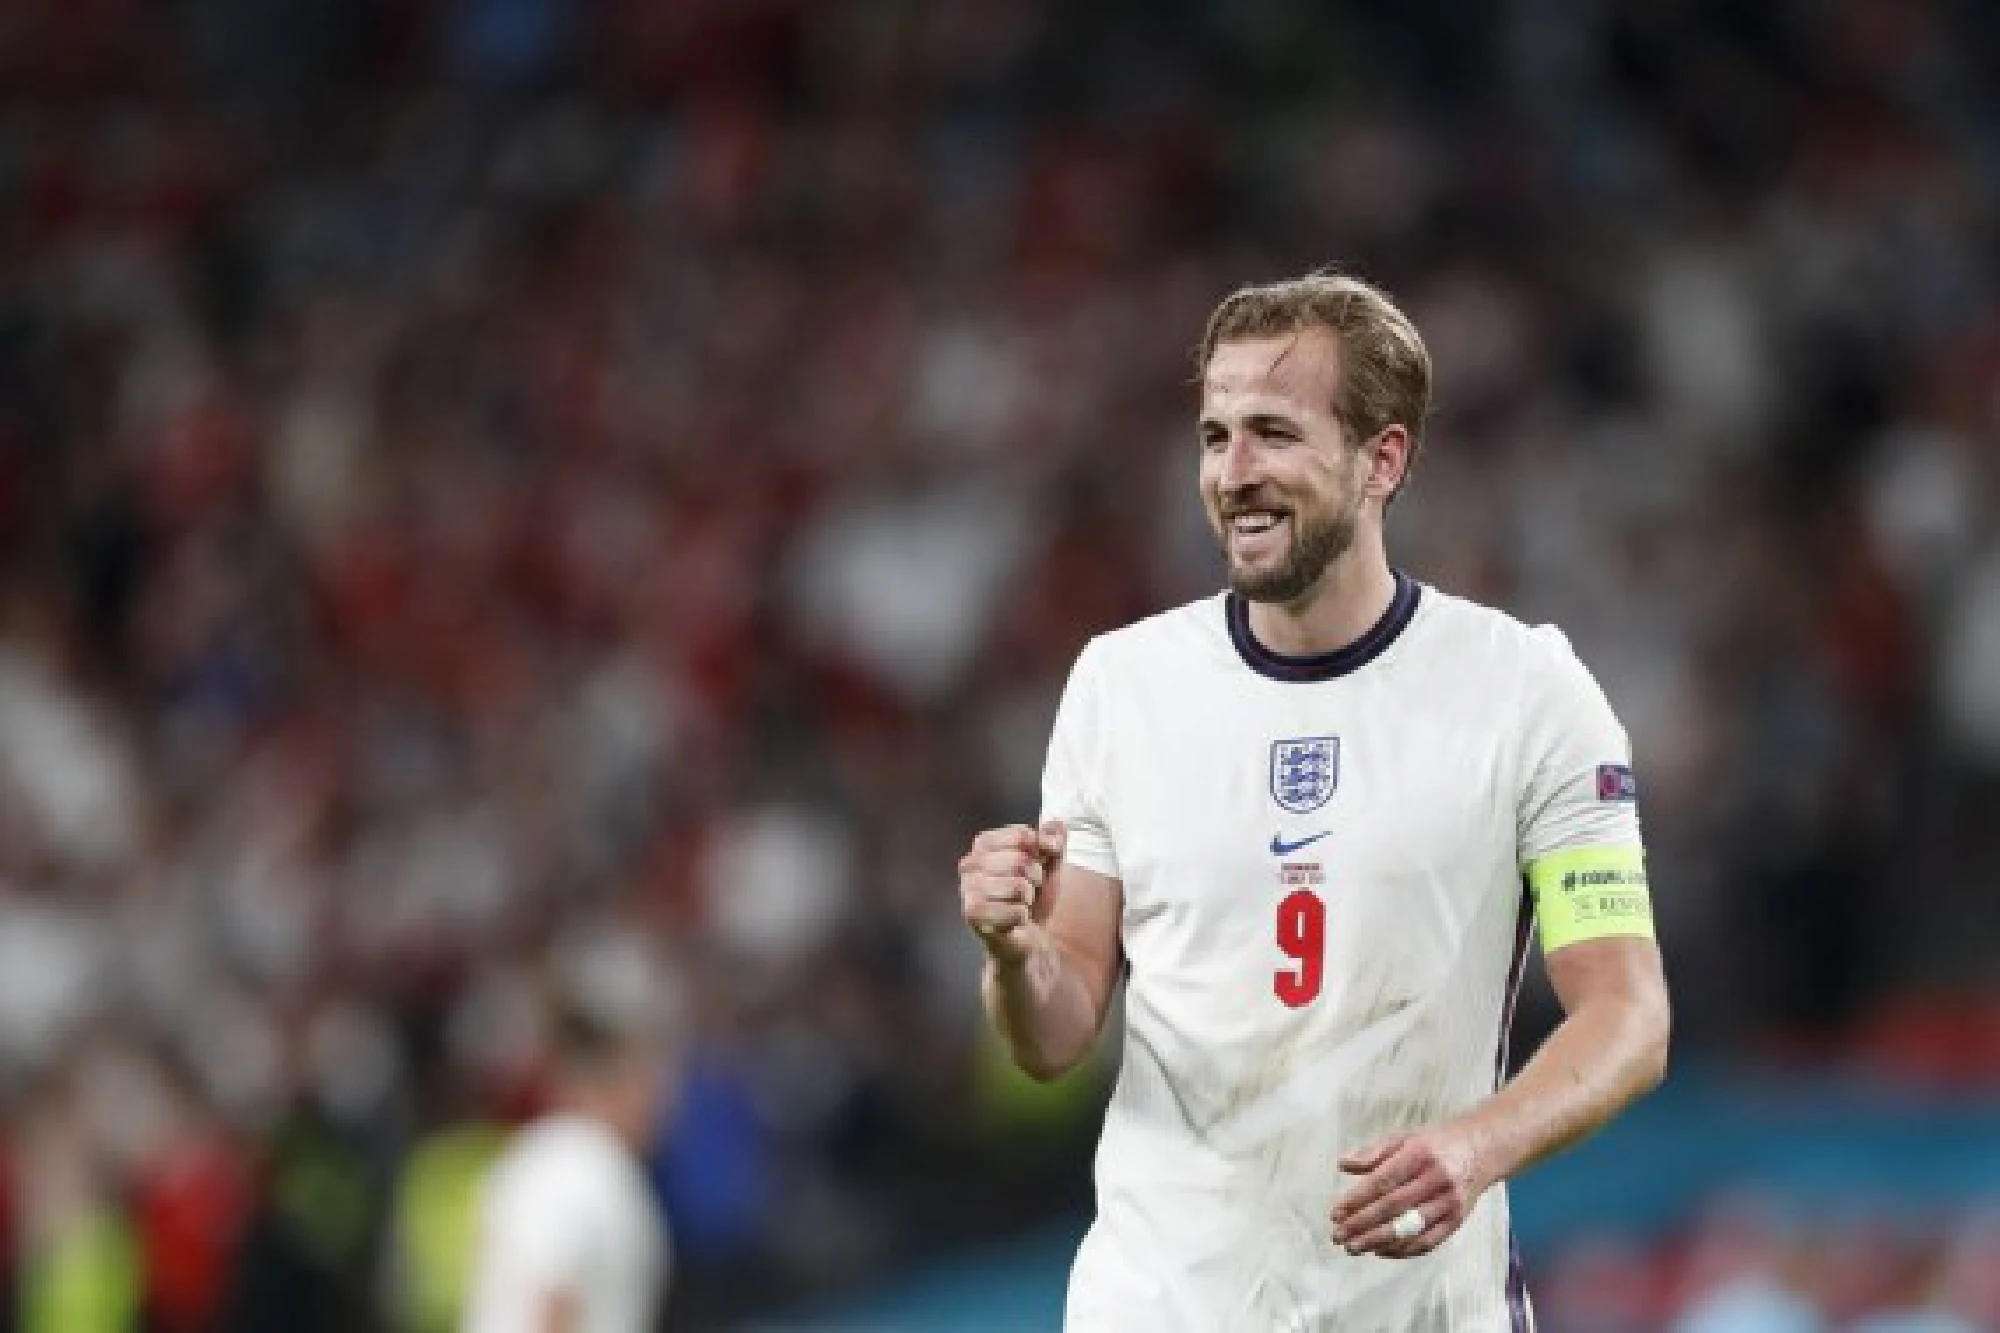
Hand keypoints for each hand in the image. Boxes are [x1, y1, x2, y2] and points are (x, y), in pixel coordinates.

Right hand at [959, 820, 1066, 965]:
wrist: (1026, 937)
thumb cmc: (1033, 897)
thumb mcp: (1050, 866)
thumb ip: (1053, 843)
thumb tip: (1058, 823)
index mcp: (984, 844)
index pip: (1021, 835)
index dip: (1041, 848)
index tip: (1046, 857)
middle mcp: (970, 863)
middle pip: (1020, 860)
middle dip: (1035, 878)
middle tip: (1029, 890)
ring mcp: (968, 889)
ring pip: (1018, 886)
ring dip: (1028, 899)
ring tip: (1021, 904)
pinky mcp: (972, 914)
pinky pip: (1015, 911)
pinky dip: (1022, 917)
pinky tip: (1014, 921)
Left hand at [1330, 1124, 1490, 1258]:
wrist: (1481, 1149)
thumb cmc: (1434, 1143)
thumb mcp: (1404, 1137)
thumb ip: (1373, 1152)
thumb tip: (1343, 1165)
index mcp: (1419, 1154)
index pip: (1383, 1181)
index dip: (1357, 1200)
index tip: (1335, 1213)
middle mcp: (1437, 1180)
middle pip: (1394, 1208)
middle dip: (1362, 1224)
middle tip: (1338, 1236)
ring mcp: (1449, 1203)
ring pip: (1410, 1228)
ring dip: (1378, 1241)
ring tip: (1353, 1247)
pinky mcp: (1457, 1220)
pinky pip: (1428, 1241)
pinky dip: (1403, 1250)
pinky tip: (1381, 1250)